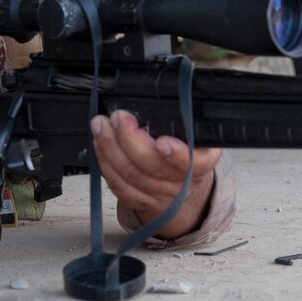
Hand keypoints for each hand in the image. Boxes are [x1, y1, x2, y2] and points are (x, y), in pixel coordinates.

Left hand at [91, 110, 220, 239]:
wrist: (185, 183)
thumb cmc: (190, 152)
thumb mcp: (200, 136)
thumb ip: (188, 120)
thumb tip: (166, 98)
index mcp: (201, 163)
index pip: (193, 162)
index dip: (178, 154)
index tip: (163, 142)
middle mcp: (182, 183)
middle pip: (152, 166)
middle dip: (129, 139)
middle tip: (119, 117)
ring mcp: (160, 196)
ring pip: (130, 175)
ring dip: (110, 147)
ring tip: (102, 125)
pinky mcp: (141, 202)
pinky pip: (119, 186)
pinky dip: (105, 163)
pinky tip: (100, 145)